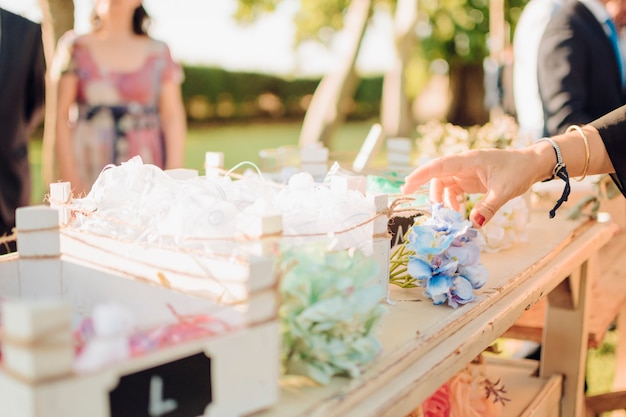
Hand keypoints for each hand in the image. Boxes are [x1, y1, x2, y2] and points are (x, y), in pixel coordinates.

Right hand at [401, 148, 537, 226]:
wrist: (532, 164)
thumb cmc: (519, 171)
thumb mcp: (505, 191)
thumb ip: (488, 207)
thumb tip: (473, 224)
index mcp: (469, 160)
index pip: (439, 165)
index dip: (421, 174)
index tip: (407, 185)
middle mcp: (464, 164)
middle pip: (437, 175)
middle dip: (428, 190)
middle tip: (424, 206)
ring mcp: (466, 172)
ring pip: (443, 183)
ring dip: (441, 199)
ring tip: (447, 214)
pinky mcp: (470, 180)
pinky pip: (453, 189)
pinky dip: (451, 201)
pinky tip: (457, 211)